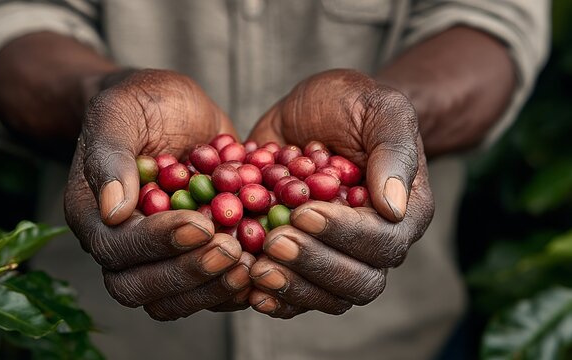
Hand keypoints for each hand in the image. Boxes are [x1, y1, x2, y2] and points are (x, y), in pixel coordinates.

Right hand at [64, 69, 253, 319]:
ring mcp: (157, 256)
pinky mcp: (191, 257)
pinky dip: (234, 287)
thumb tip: (112, 210)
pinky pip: (206, 290)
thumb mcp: (120, 110)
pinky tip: (264, 266)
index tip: (202, 223)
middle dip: (188, 273)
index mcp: (94, 215)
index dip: (159, 242)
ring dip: (212, 289)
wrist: (169, 108)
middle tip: (231, 250)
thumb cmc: (140, 102)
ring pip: (173, 301)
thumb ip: (110, 154)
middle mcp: (121, 246)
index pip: (117, 247)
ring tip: (250, 263)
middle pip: (140, 288)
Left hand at [245, 69, 433, 317]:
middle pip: (358, 282)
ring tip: (255, 267)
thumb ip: (392, 150)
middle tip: (274, 242)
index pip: (383, 241)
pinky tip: (247, 287)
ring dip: (291, 287)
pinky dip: (273, 297)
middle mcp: (375, 244)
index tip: (303, 212)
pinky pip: (295, 297)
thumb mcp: (379, 108)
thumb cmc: (353, 105)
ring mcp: (338, 257)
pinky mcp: (305, 260)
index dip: (343, 233)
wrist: (316, 112)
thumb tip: (393, 206)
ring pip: (327, 297)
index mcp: (403, 212)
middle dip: (314, 265)